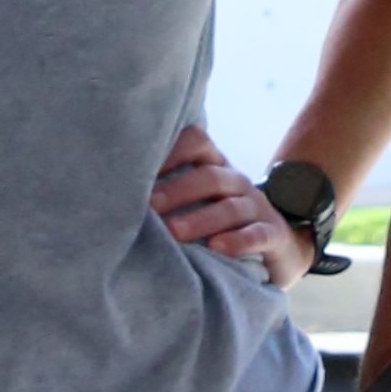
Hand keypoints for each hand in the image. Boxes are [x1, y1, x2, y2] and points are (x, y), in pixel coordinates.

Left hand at [152, 124, 317, 287]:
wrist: (278, 249)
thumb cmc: (219, 226)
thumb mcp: (196, 205)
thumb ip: (166, 196)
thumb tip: (112, 195)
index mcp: (214, 167)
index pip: (196, 142)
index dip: (170, 151)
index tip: (140, 171)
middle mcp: (236, 182)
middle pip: (210, 176)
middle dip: (177, 191)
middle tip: (149, 208)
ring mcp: (257, 208)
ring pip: (231, 207)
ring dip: (201, 219)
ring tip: (175, 233)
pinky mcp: (273, 235)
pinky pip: (258, 234)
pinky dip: (238, 241)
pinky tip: (218, 248)